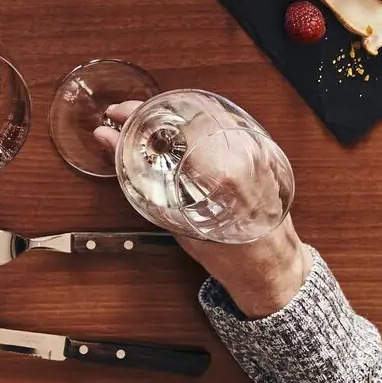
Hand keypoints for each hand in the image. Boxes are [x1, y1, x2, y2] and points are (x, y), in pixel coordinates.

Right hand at [95, 104, 311, 317]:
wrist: (275, 269)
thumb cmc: (229, 256)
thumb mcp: (174, 218)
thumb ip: (138, 174)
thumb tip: (106, 138)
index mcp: (222, 171)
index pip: (172, 124)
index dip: (138, 114)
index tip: (117, 114)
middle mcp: (243, 151)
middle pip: (187, 113)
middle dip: (151, 113)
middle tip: (126, 119)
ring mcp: (256, 147)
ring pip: (203, 114)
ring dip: (171, 118)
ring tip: (146, 129)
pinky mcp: (262, 148)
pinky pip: (220, 124)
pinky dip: (193, 126)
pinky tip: (176, 137)